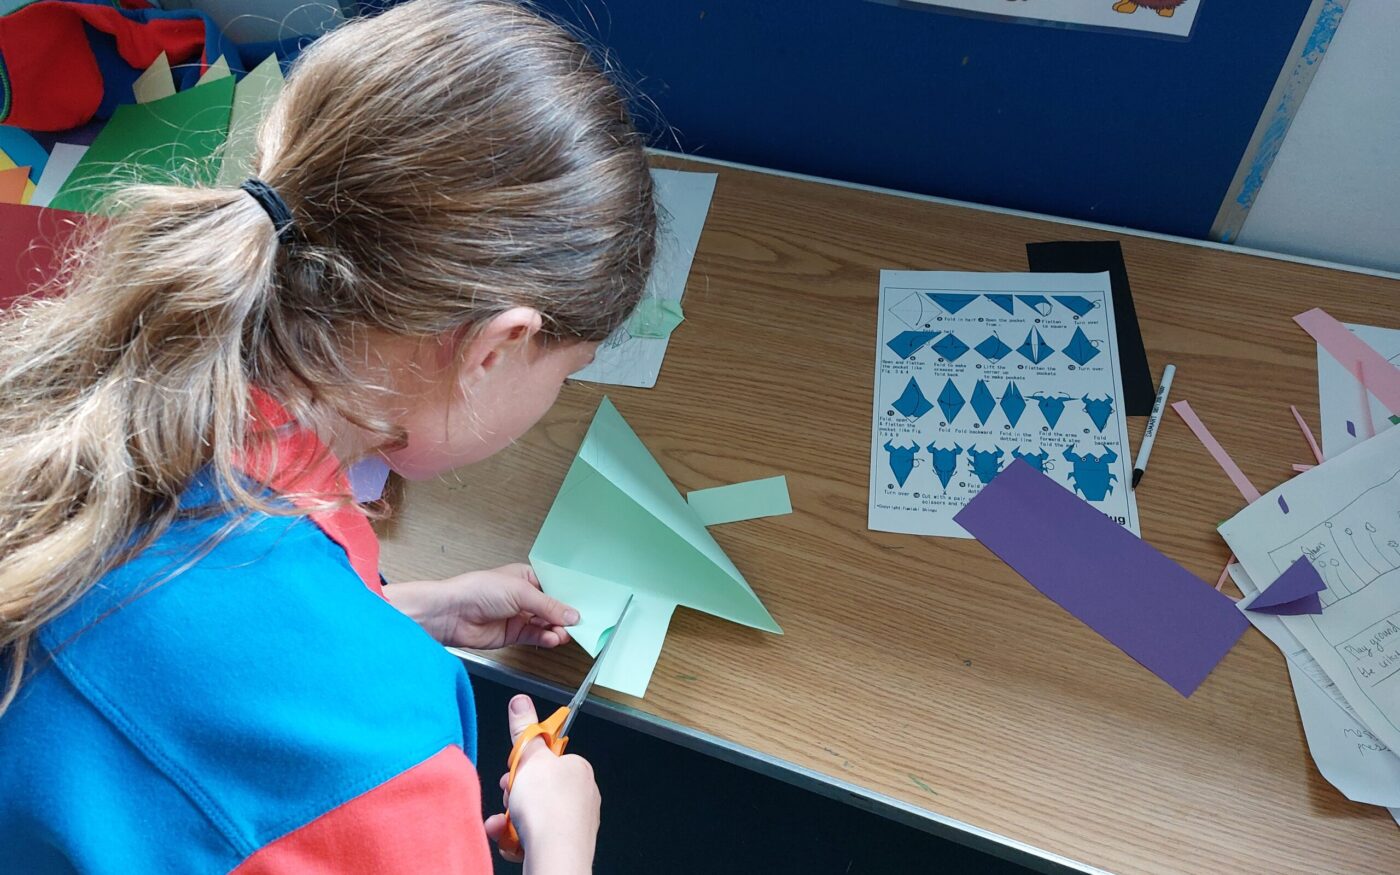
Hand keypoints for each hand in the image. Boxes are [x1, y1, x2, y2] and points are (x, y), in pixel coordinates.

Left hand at [386, 564, 577, 649]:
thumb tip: (572, 614)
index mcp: (526, 577)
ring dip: (556, 630)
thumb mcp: (519, 592)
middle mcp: (524, 597)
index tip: (585, 606)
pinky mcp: (513, 634)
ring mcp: (518, 616)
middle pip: (553, 608)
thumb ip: (548, 605)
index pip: (555, 587)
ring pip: (546, 625)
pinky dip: (545, 639)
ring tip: (563, 633)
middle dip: (565, 616)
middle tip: (579, 624)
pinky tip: (552, 638)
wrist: (451, 614)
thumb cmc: (476, 590)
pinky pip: (536, 637)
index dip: (569, 597)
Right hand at [484, 695, 599, 871]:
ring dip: (510, 818)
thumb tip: (520, 701)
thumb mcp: (529, 758)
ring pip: (533, 815)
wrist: (556, 857)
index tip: (512, 771)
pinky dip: (517, 839)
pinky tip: (510, 841)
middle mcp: (581, 795)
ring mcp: (575, 823)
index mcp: (578, 769)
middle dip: (515, 794)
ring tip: (502, 824)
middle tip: (509, 797)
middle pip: (538, 788)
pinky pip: (535, 837)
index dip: (524, 765)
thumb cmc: (548, 809)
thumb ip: (523, 729)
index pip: (548, 759)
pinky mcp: (565, 846)